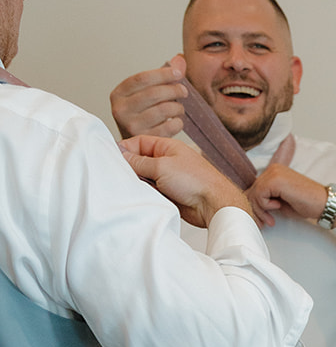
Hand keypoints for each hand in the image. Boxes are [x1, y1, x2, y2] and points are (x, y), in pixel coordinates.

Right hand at [111, 57, 187, 139]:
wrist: (136, 143)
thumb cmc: (143, 114)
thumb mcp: (148, 92)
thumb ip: (164, 75)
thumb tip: (179, 59)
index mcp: (119, 94)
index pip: (142, 78)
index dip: (163, 74)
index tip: (178, 73)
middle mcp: (120, 110)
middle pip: (153, 94)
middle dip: (174, 90)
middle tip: (184, 91)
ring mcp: (130, 126)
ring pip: (163, 110)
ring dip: (177, 107)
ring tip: (180, 107)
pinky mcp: (144, 139)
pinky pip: (169, 127)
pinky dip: (178, 122)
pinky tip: (176, 121)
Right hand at [119, 134, 251, 227]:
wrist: (213, 205)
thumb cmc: (195, 181)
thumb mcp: (162, 166)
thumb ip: (139, 162)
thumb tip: (122, 155)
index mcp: (166, 147)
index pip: (139, 142)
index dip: (125, 148)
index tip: (112, 156)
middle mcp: (166, 161)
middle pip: (138, 161)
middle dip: (130, 167)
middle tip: (122, 174)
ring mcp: (167, 177)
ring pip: (143, 177)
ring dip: (138, 182)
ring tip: (135, 186)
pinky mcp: (168, 193)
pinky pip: (150, 191)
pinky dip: (145, 193)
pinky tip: (143, 196)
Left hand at [247, 163, 334, 228]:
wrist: (322, 203)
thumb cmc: (305, 204)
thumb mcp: (280, 201)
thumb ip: (265, 199)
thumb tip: (249, 204)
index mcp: (274, 171)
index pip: (254, 187)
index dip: (255, 205)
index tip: (262, 219)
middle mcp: (273, 168)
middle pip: (252, 190)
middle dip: (256, 209)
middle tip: (265, 222)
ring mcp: (274, 172)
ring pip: (254, 193)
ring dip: (260, 210)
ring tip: (270, 219)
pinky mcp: (275, 180)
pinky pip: (259, 195)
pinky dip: (265, 206)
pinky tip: (277, 207)